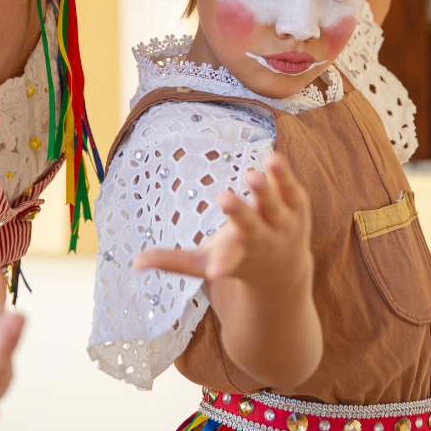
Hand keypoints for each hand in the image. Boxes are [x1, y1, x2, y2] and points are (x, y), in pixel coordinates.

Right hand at [134, 153, 310, 288]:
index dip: (220, 266)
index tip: (214, 273)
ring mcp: (283, 224)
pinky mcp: (297, 208)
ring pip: (273, 205)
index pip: (227, 261)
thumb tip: (133, 263)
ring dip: (264, 190)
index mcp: (237, 256)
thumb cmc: (236, 261)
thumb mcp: (204, 263)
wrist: (284, 272)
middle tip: (223, 199)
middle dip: (238, 214)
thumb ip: (171, 261)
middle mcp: (262, 241)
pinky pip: (290, 190)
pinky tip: (272, 157)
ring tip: (252, 173)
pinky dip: (283, 175)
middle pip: (249, 226)